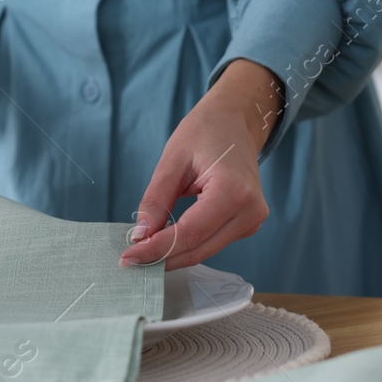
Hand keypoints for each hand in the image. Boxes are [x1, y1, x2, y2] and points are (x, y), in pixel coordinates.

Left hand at [121, 59, 283, 270]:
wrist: (235, 121)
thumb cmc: (205, 132)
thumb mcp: (172, 160)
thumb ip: (156, 200)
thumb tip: (140, 235)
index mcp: (233, 192)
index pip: (189, 234)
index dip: (157, 249)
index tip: (129, 258)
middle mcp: (250, 211)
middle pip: (199, 248)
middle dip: (163, 257)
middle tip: (130, 261)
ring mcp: (253, 219)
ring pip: (206, 250)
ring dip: (174, 254)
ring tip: (143, 251)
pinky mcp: (248, 223)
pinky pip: (213, 241)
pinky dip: (189, 245)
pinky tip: (166, 241)